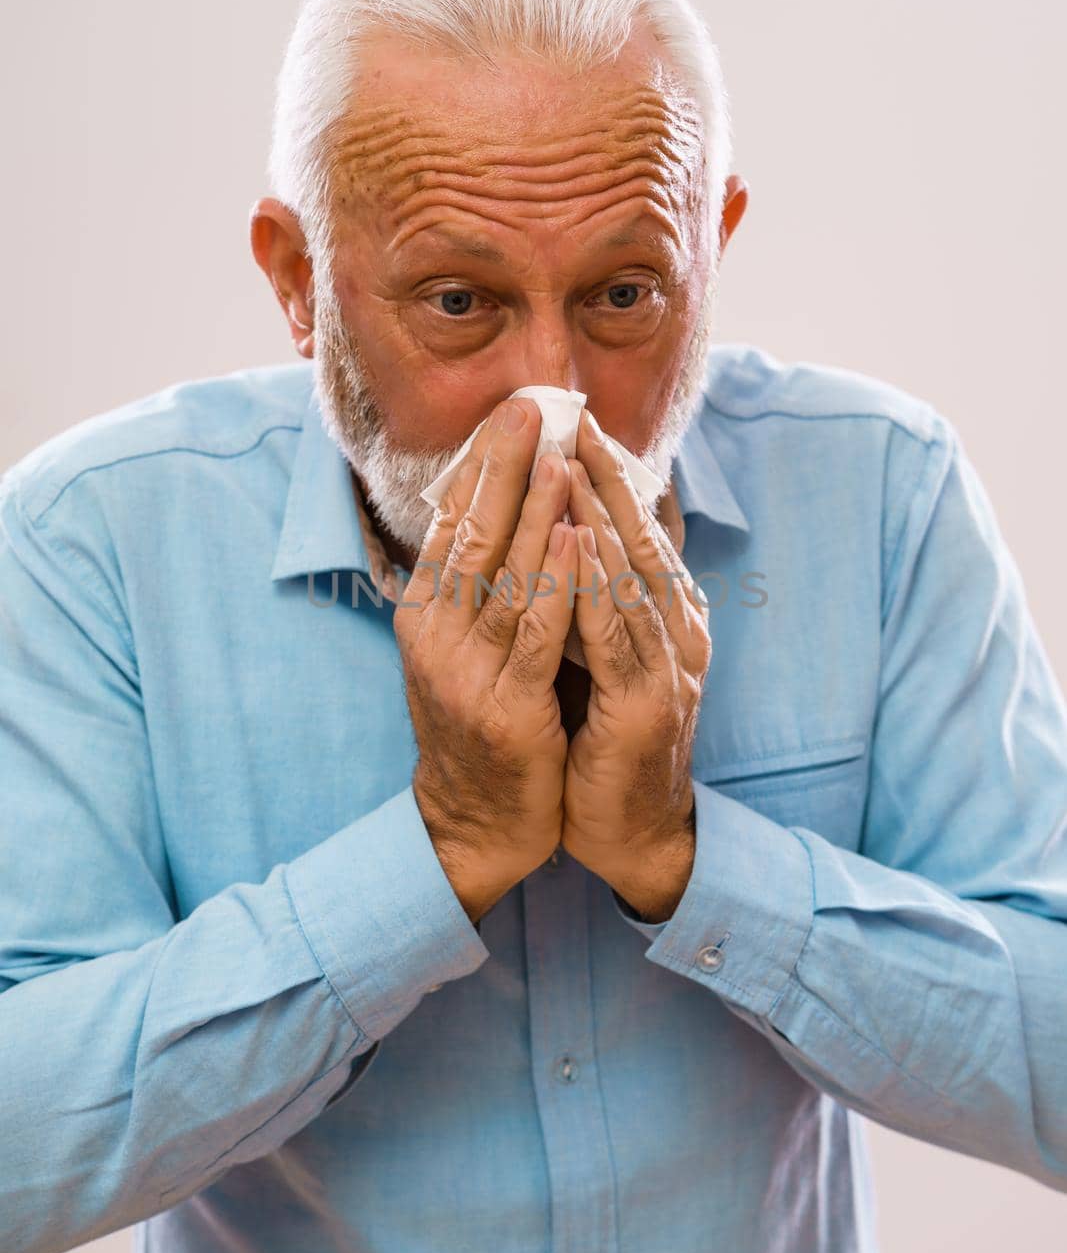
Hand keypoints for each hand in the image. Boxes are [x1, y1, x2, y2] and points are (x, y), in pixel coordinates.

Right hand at [395, 398, 575, 924]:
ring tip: (560, 456)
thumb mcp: (463, 644)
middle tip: (531, 407)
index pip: (453, 524)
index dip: (481, 465)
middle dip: (503, 468)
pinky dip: (557, 581)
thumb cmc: (479, 721)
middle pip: (472, 537)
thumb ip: (477, 583)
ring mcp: (467, 672)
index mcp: (425, 613)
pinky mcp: (506, 707)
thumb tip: (497, 505)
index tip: (510, 411)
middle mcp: (436, 635)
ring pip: (506, 577)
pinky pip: (536, 634)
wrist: (474, 821)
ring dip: (534, 513)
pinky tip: (575, 538)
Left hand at [559, 408, 711, 921]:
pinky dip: (594, 586)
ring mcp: (667, 668)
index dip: (612, 477)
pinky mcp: (644, 705)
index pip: (640, 533)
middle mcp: (677, 632)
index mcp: (669, 618)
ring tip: (572, 461)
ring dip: (601, 516)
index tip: (579, 424)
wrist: (633, 833)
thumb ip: (600, 601)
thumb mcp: (608, 658)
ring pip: (630, 577)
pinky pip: (614, 635)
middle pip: (642, 540)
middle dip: (608, 478)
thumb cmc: (610, 740)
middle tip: (578, 419)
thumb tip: (573, 536)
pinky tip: (574, 546)